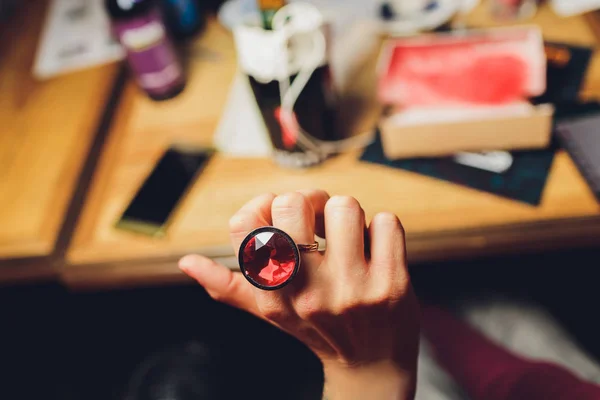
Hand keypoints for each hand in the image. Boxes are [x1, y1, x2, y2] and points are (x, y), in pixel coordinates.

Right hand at [179, 190, 419, 398]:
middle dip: (309, 201)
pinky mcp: (392, 284)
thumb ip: (229, 286)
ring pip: (344, 207)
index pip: (245, 226)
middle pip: (293, 205)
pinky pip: (387, 223)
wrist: (372, 369)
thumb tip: (186, 262)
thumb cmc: (319, 331)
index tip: (278, 214)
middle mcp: (307, 292)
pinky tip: (377, 251)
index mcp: (273, 294)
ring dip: (348, 215)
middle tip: (318, 218)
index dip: (262, 205)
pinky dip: (383, 229)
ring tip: (349, 237)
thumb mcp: (273, 313)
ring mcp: (353, 289)